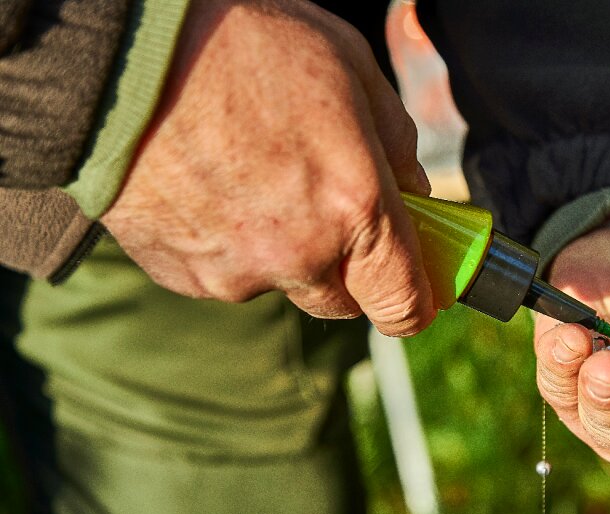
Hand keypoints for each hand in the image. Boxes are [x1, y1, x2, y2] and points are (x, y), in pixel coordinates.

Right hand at [101, 0, 434, 335]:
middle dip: (348, 269)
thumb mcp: (351, 66)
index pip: (403, 305)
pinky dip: (229, 245)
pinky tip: (212, 186)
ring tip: (253, 174)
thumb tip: (415, 194)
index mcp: (354, 206)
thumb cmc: (240, 41)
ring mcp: (236, 272)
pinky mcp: (182, 275)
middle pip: (343, 303)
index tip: (417, 294)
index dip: (415, 305)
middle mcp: (300, 254)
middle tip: (331, 210)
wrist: (121, 52)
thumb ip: (396, 144)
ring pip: (281, 283)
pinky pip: (226, 274)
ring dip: (282, 249)